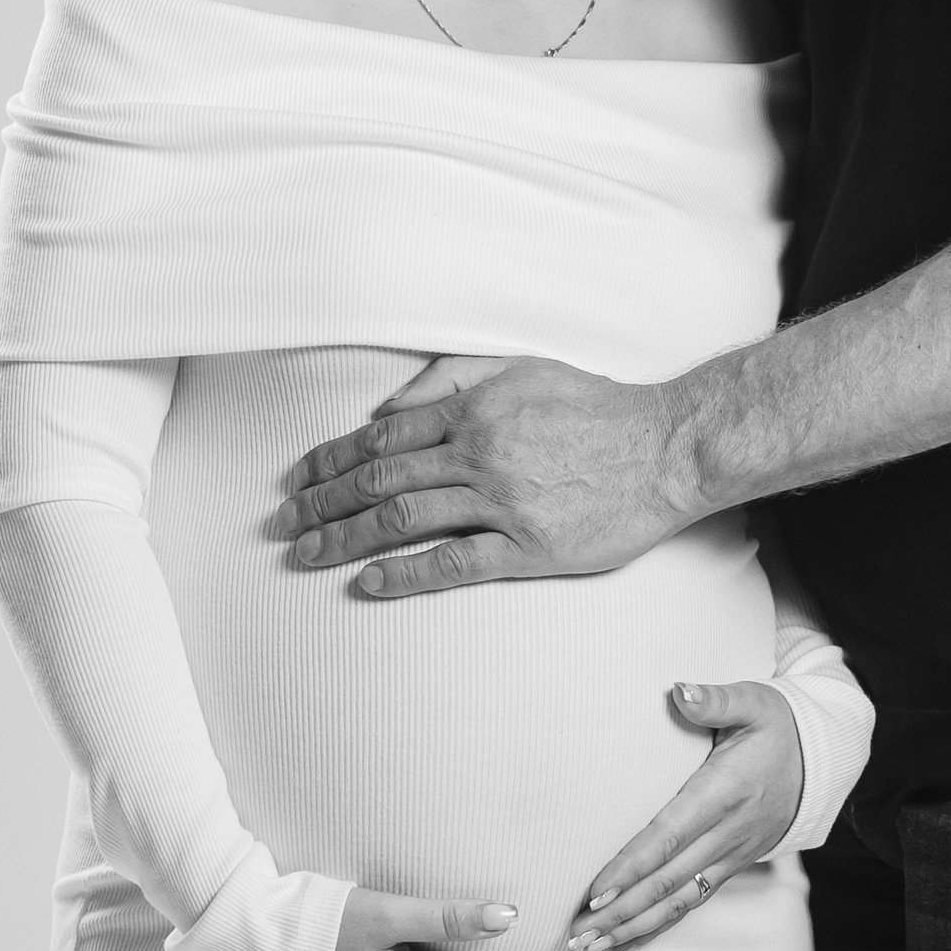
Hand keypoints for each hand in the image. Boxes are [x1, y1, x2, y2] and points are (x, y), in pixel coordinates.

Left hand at [272, 352, 700, 597]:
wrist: (667, 448)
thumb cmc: (597, 408)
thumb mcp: (523, 367)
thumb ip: (453, 378)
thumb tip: (388, 407)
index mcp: (475, 409)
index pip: (382, 436)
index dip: (330, 459)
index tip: (297, 479)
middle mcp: (480, 453)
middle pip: (379, 478)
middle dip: (321, 503)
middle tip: (283, 525)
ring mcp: (503, 502)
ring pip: (404, 519)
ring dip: (345, 538)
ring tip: (305, 555)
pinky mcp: (530, 547)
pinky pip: (453, 562)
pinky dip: (404, 574)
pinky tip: (367, 584)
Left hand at [566, 681, 802, 950]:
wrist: (822, 759)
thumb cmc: (779, 725)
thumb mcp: (754, 701)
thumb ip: (715, 700)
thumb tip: (679, 690)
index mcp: (723, 792)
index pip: (669, 837)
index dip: (631, 867)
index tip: (596, 893)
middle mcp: (727, 832)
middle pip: (667, 881)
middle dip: (621, 912)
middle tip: (576, 933)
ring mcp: (731, 855)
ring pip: (678, 901)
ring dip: (633, 928)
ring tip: (590, 947)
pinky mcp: (731, 865)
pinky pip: (693, 903)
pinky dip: (658, 928)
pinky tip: (626, 946)